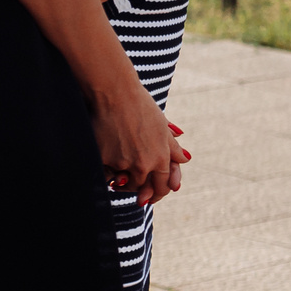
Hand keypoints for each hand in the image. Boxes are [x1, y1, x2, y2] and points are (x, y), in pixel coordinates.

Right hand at [95, 87, 176, 206]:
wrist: (115, 94)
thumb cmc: (141, 106)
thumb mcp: (162, 126)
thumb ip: (173, 147)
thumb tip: (186, 159)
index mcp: (161, 157)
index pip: (164, 185)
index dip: (160, 193)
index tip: (153, 196)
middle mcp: (144, 164)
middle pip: (143, 187)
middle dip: (142, 191)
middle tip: (140, 196)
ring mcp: (123, 163)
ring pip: (124, 183)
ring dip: (124, 184)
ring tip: (121, 183)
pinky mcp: (104, 159)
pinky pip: (106, 174)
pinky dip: (107, 174)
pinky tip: (108, 173)